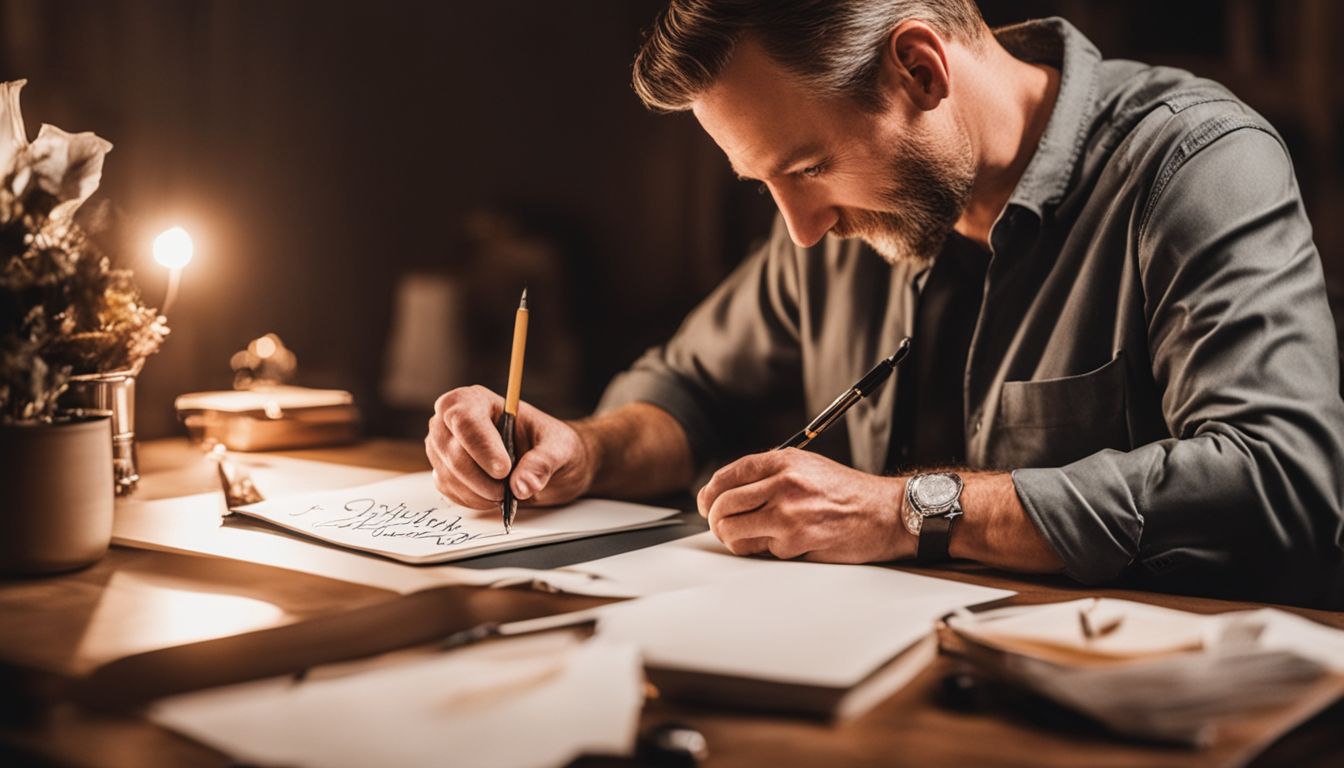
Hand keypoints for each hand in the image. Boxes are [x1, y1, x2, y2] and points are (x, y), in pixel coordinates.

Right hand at [425, 385, 594, 508]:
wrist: (546, 465)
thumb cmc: (550, 445)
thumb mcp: (559, 448)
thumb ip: (543, 463)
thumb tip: (523, 485)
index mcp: (477, 400)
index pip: (464, 418)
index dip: (482, 446)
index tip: (504, 470)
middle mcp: (451, 420)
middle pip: (452, 451)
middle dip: (482, 478)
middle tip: (510, 490)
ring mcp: (442, 447)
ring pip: (449, 475)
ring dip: (480, 492)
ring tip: (507, 491)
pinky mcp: (443, 471)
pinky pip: (450, 491)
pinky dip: (475, 500)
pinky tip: (494, 495)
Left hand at [697, 449, 912, 562]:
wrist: (884, 513)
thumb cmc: (846, 493)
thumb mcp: (807, 467)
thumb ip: (771, 474)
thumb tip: (730, 493)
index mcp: (783, 461)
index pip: (728, 475)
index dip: (709, 494)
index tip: (706, 505)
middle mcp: (782, 483)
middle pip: (723, 505)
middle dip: (716, 521)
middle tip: (722, 528)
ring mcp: (787, 513)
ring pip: (734, 531)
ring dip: (734, 540)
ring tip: (748, 540)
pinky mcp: (795, 540)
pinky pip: (762, 549)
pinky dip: (768, 550)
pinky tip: (787, 544)